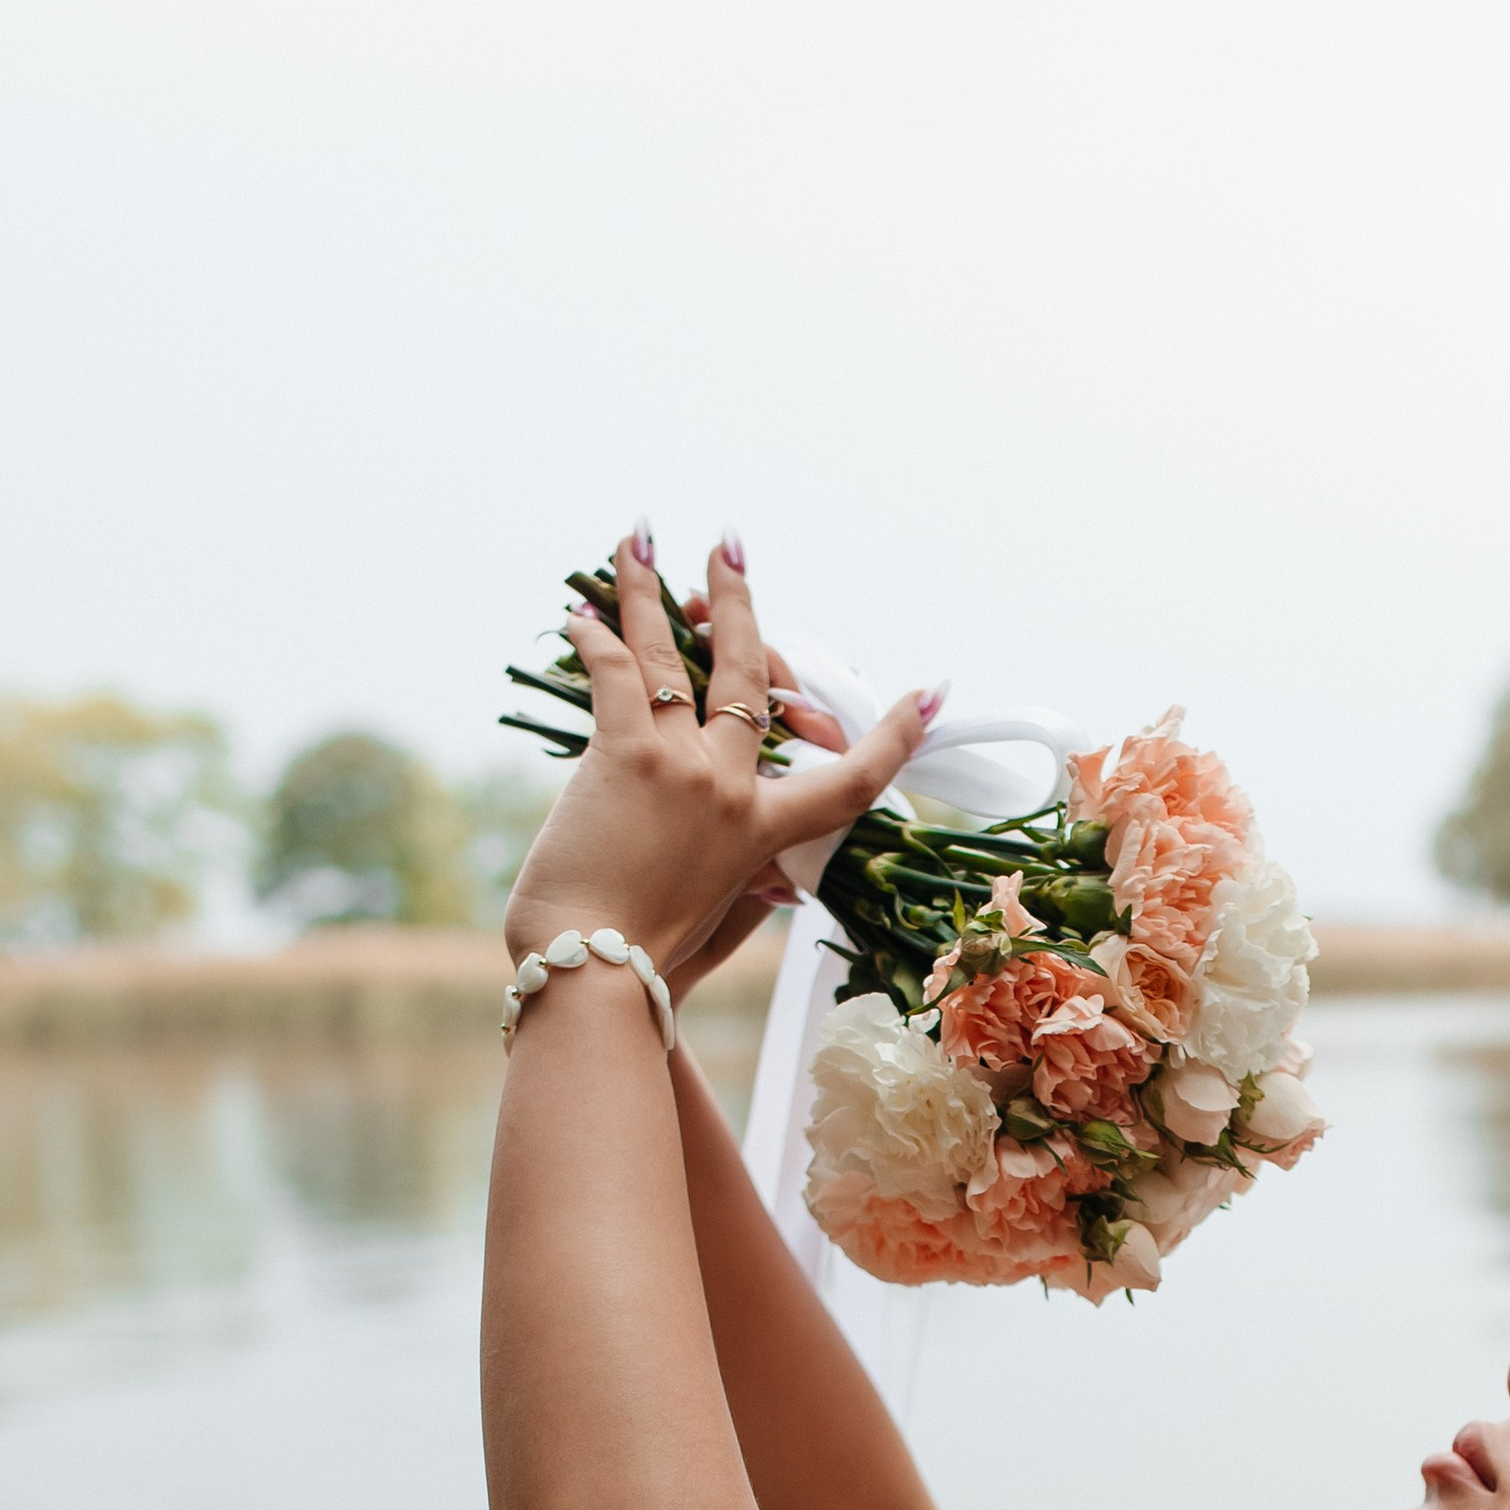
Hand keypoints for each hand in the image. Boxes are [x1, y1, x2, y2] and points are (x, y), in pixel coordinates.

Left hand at [502, 531, 930, 979]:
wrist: (596, 972)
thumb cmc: (648, 964)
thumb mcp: (720, 929)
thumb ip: (751, 897)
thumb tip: (783, 889)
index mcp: (764, 835)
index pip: (849, 779)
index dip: (894, 736)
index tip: (929, 695)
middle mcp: (732, 788)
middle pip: (749, 673)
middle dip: (737, 600)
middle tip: (729, 545)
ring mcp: (683, 767)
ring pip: (673, 656)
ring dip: (651, 590)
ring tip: (639, 537)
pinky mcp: (625, 757)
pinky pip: (615, 673)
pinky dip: (595, 637)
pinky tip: (580, 614)